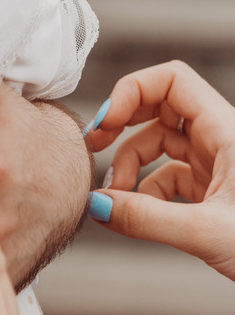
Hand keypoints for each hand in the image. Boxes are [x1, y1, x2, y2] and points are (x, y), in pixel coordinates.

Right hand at [87, 60, 234, 279]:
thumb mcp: (207, 233)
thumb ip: (147, 219)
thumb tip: (95, 206)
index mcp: (227, 131)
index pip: (172, 80)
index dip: (131, 92)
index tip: (105, 125)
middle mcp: (222, 140)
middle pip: (159, 108)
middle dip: (123, 124)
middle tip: (93, 146)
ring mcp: (218, 164)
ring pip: (160, 145)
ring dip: (131, 166)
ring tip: (117, 200)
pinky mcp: (215, 190)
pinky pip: (170, 177)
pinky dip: (147, 192)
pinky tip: (138, 216)